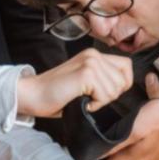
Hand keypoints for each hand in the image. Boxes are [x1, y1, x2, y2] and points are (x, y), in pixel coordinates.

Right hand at [17, 48, 132, 118]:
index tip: (102, 93)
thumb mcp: (85, 81)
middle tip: (87, 97)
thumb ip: (103, 78)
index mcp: (95, 54)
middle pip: (123, 82)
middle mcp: (94, 54)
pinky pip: (104, 96)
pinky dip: (94, 104)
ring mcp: (90, 62)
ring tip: (81, 97)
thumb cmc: (57, 94)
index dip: (121, 84)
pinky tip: (78, 100)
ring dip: (100, 101)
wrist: (31, 94)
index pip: (127, 67)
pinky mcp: (85, 73)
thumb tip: (124, 86)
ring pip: (115, 91)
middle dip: (108, 96)